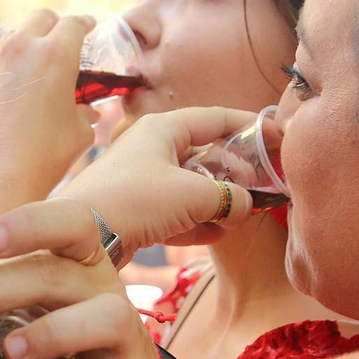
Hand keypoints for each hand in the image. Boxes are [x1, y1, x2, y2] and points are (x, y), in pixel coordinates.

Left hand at [0, 10, 95, 247]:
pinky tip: (20, 86)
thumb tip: (89, 110)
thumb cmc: (43, 156)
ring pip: (17, 35)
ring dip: (32, 42)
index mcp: (55, 54)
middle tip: (67, 41)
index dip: (86, 24)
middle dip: (57, 26)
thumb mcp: (79, 133)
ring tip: (42, 65)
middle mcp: (22, 48)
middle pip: (42, 18)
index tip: (90, 27)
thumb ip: (87, 113)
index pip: (74, 23)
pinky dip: (12, 63)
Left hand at [0, 199, 161, 358]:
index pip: (66, 223)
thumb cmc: (55, 319)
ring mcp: (126, 332)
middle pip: (57, 275)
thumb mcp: (26, 294)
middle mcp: (103, 286)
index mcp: (77, 258)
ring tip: (9, 352)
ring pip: (105, 318)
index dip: (31, 225)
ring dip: (54, 332)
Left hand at [46, 106, 258, 254]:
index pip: (217, 118)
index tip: (281, 138)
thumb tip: (245, 205)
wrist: (77, 240)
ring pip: (192, 185)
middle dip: (236, 173)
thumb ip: (229, 196)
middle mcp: (151, 148)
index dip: (252, 126)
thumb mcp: (192, 194)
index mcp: (163, 128)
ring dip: (219, 201)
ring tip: (240, 217)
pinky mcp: (135, 210)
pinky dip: (198, 220)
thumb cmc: (132, 202)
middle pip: (207, 152)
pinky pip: (177, 210)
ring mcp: (141, 180)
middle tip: (260, 190)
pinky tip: (218, 235)